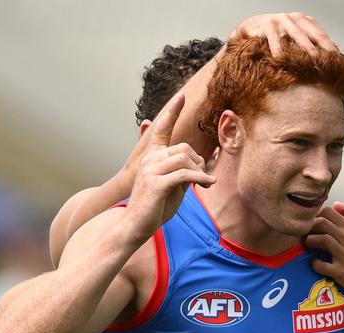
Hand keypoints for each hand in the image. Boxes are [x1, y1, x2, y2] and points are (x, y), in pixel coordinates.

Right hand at [124, 93, 215, 243]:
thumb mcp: (172, 186)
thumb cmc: (154, 207)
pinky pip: (186, 174)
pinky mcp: (156, 183)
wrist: (134, 226)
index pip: (162, 129)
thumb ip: (183, 171)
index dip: (172, 111)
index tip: (182, 96)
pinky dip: (201, 178)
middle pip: (185, 148)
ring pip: (186, 160)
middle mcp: (149, 159)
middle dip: (199, 162)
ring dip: (200, 172)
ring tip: (204, 184)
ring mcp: (151, 170)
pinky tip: (208, 184)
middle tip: (204, 178)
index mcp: (151, 157)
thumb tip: (202, 162)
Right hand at [230, 12, 337, 56]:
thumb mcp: (294, 39)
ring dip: (304, 45)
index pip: (321, 34)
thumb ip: (308, 46)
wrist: (252, 27)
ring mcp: (280, 20)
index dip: (330, 46)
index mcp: (304, 21)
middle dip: (322, 45)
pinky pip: (273, 37)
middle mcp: (294, 18)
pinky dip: (277, 47)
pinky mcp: (266, 25)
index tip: (339, 60)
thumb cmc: (276, 36)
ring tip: (312, 56)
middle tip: (330, 58)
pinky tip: (280, 57)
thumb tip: (327, 63)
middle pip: (312, 32)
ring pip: (295, 33)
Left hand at [303, 202, 343, 296]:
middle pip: (321, 223)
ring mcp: (343, 255)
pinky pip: (321, 265)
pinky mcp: (341, 272)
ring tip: (309, 246)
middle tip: (307, 233)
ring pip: (320, 240)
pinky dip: (314, 263)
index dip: (316, 215)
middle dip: (310, 227)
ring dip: (310, 242)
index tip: (314, 222)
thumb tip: (336, 204)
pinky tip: (316, 263)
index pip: (328, 211)